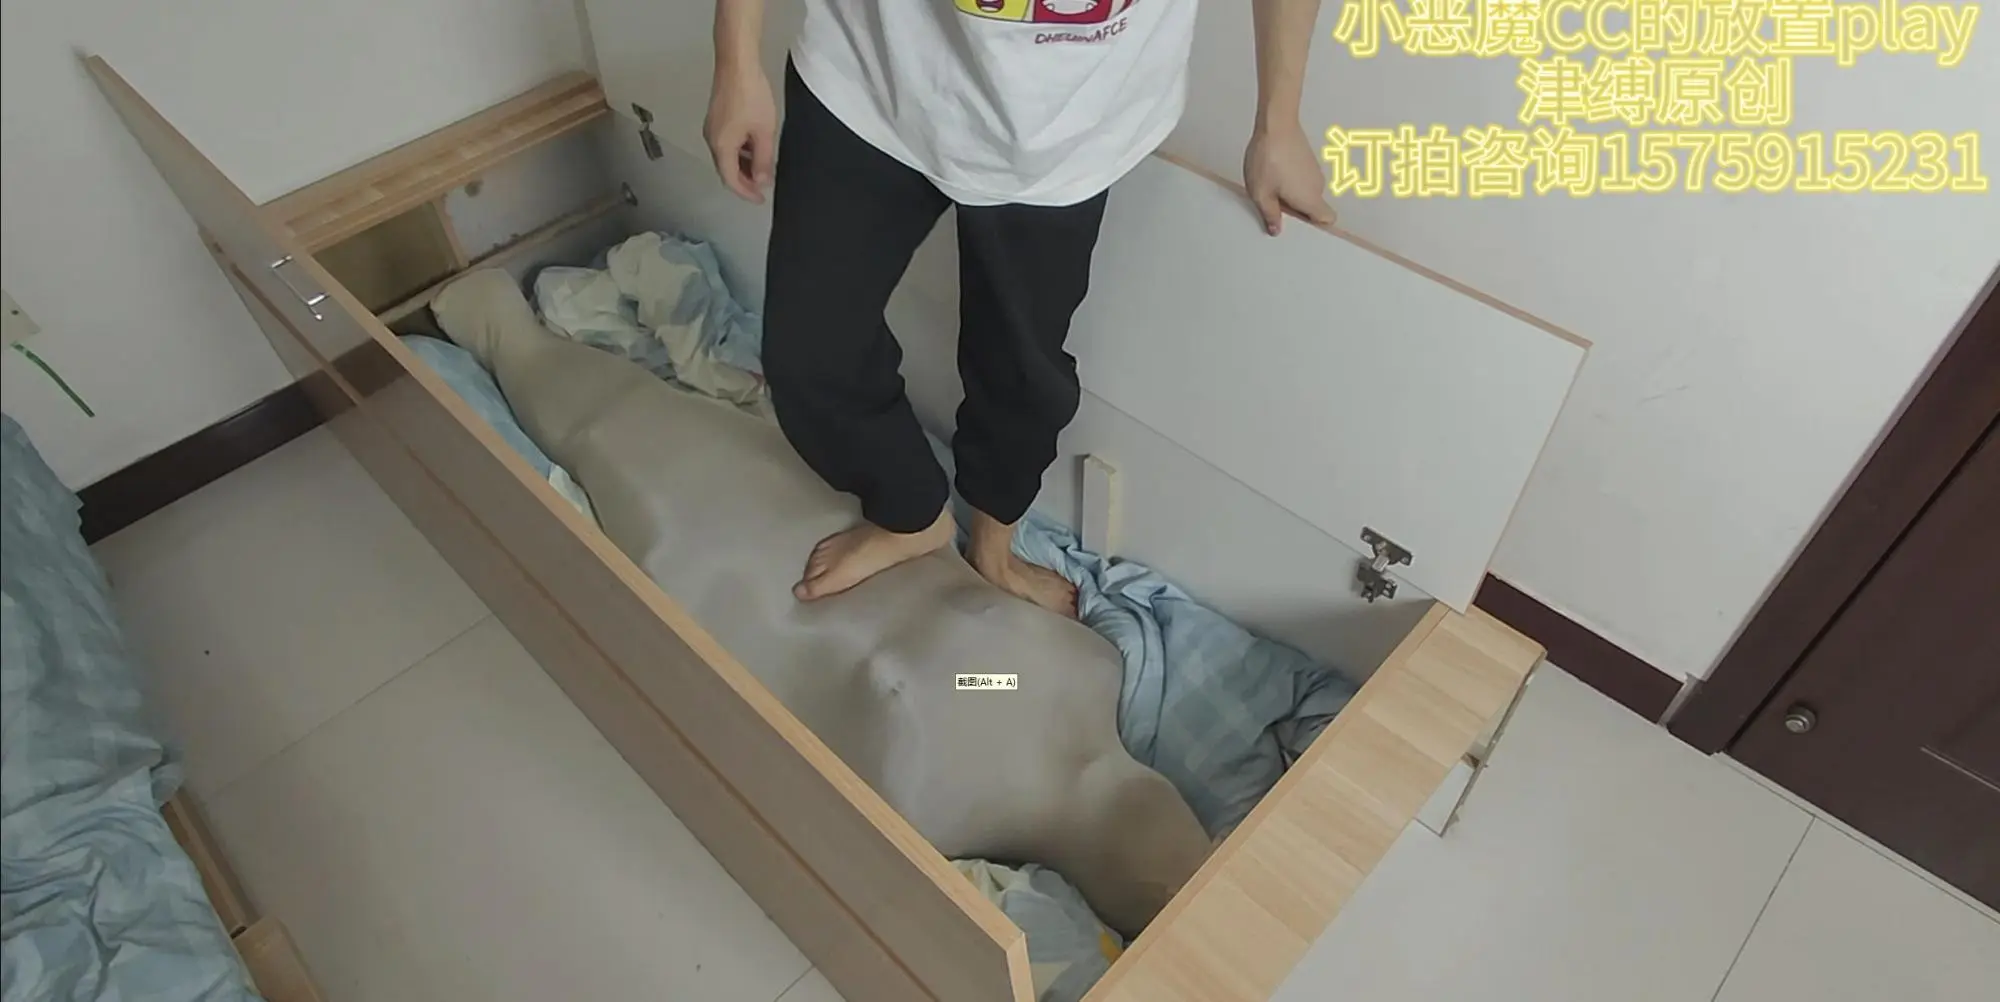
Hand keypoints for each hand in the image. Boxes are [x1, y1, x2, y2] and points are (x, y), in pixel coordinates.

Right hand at [704, 61, 777, 202]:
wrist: (737, 64)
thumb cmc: (749, 93)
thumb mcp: (764, 132)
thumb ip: (763, 160)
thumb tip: (761, 180)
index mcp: (721, 146)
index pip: (731, 180)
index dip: (746, 193)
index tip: (760, 199)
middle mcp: (712, 139)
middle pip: (727, 169)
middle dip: (745, 181)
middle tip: (762, 186)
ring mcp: (712, 128)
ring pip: (727, 156)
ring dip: (744, 165)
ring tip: (763, 167)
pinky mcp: (716, 118)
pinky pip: (727, 142)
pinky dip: (740, 151)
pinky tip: (755, 147)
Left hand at [1243, 125, 1333, 234]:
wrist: (1275, 125)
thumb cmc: (1269, 158)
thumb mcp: (1261, 194)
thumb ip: (1270, 215)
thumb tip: (1276, 228)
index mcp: (1310, 199)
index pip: (1328, 219)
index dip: (1315, 225)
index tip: (1298, 225)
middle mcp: (1318, 185)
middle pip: (1313, 207)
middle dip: (1296, 209)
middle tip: (1275, 205)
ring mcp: (1314, 171)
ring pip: (1307, 191)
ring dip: (1292, 193)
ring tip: (1270, 186)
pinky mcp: (1308, 159)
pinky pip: (1302, 178)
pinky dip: (1291, 180)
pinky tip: (1273, 173)